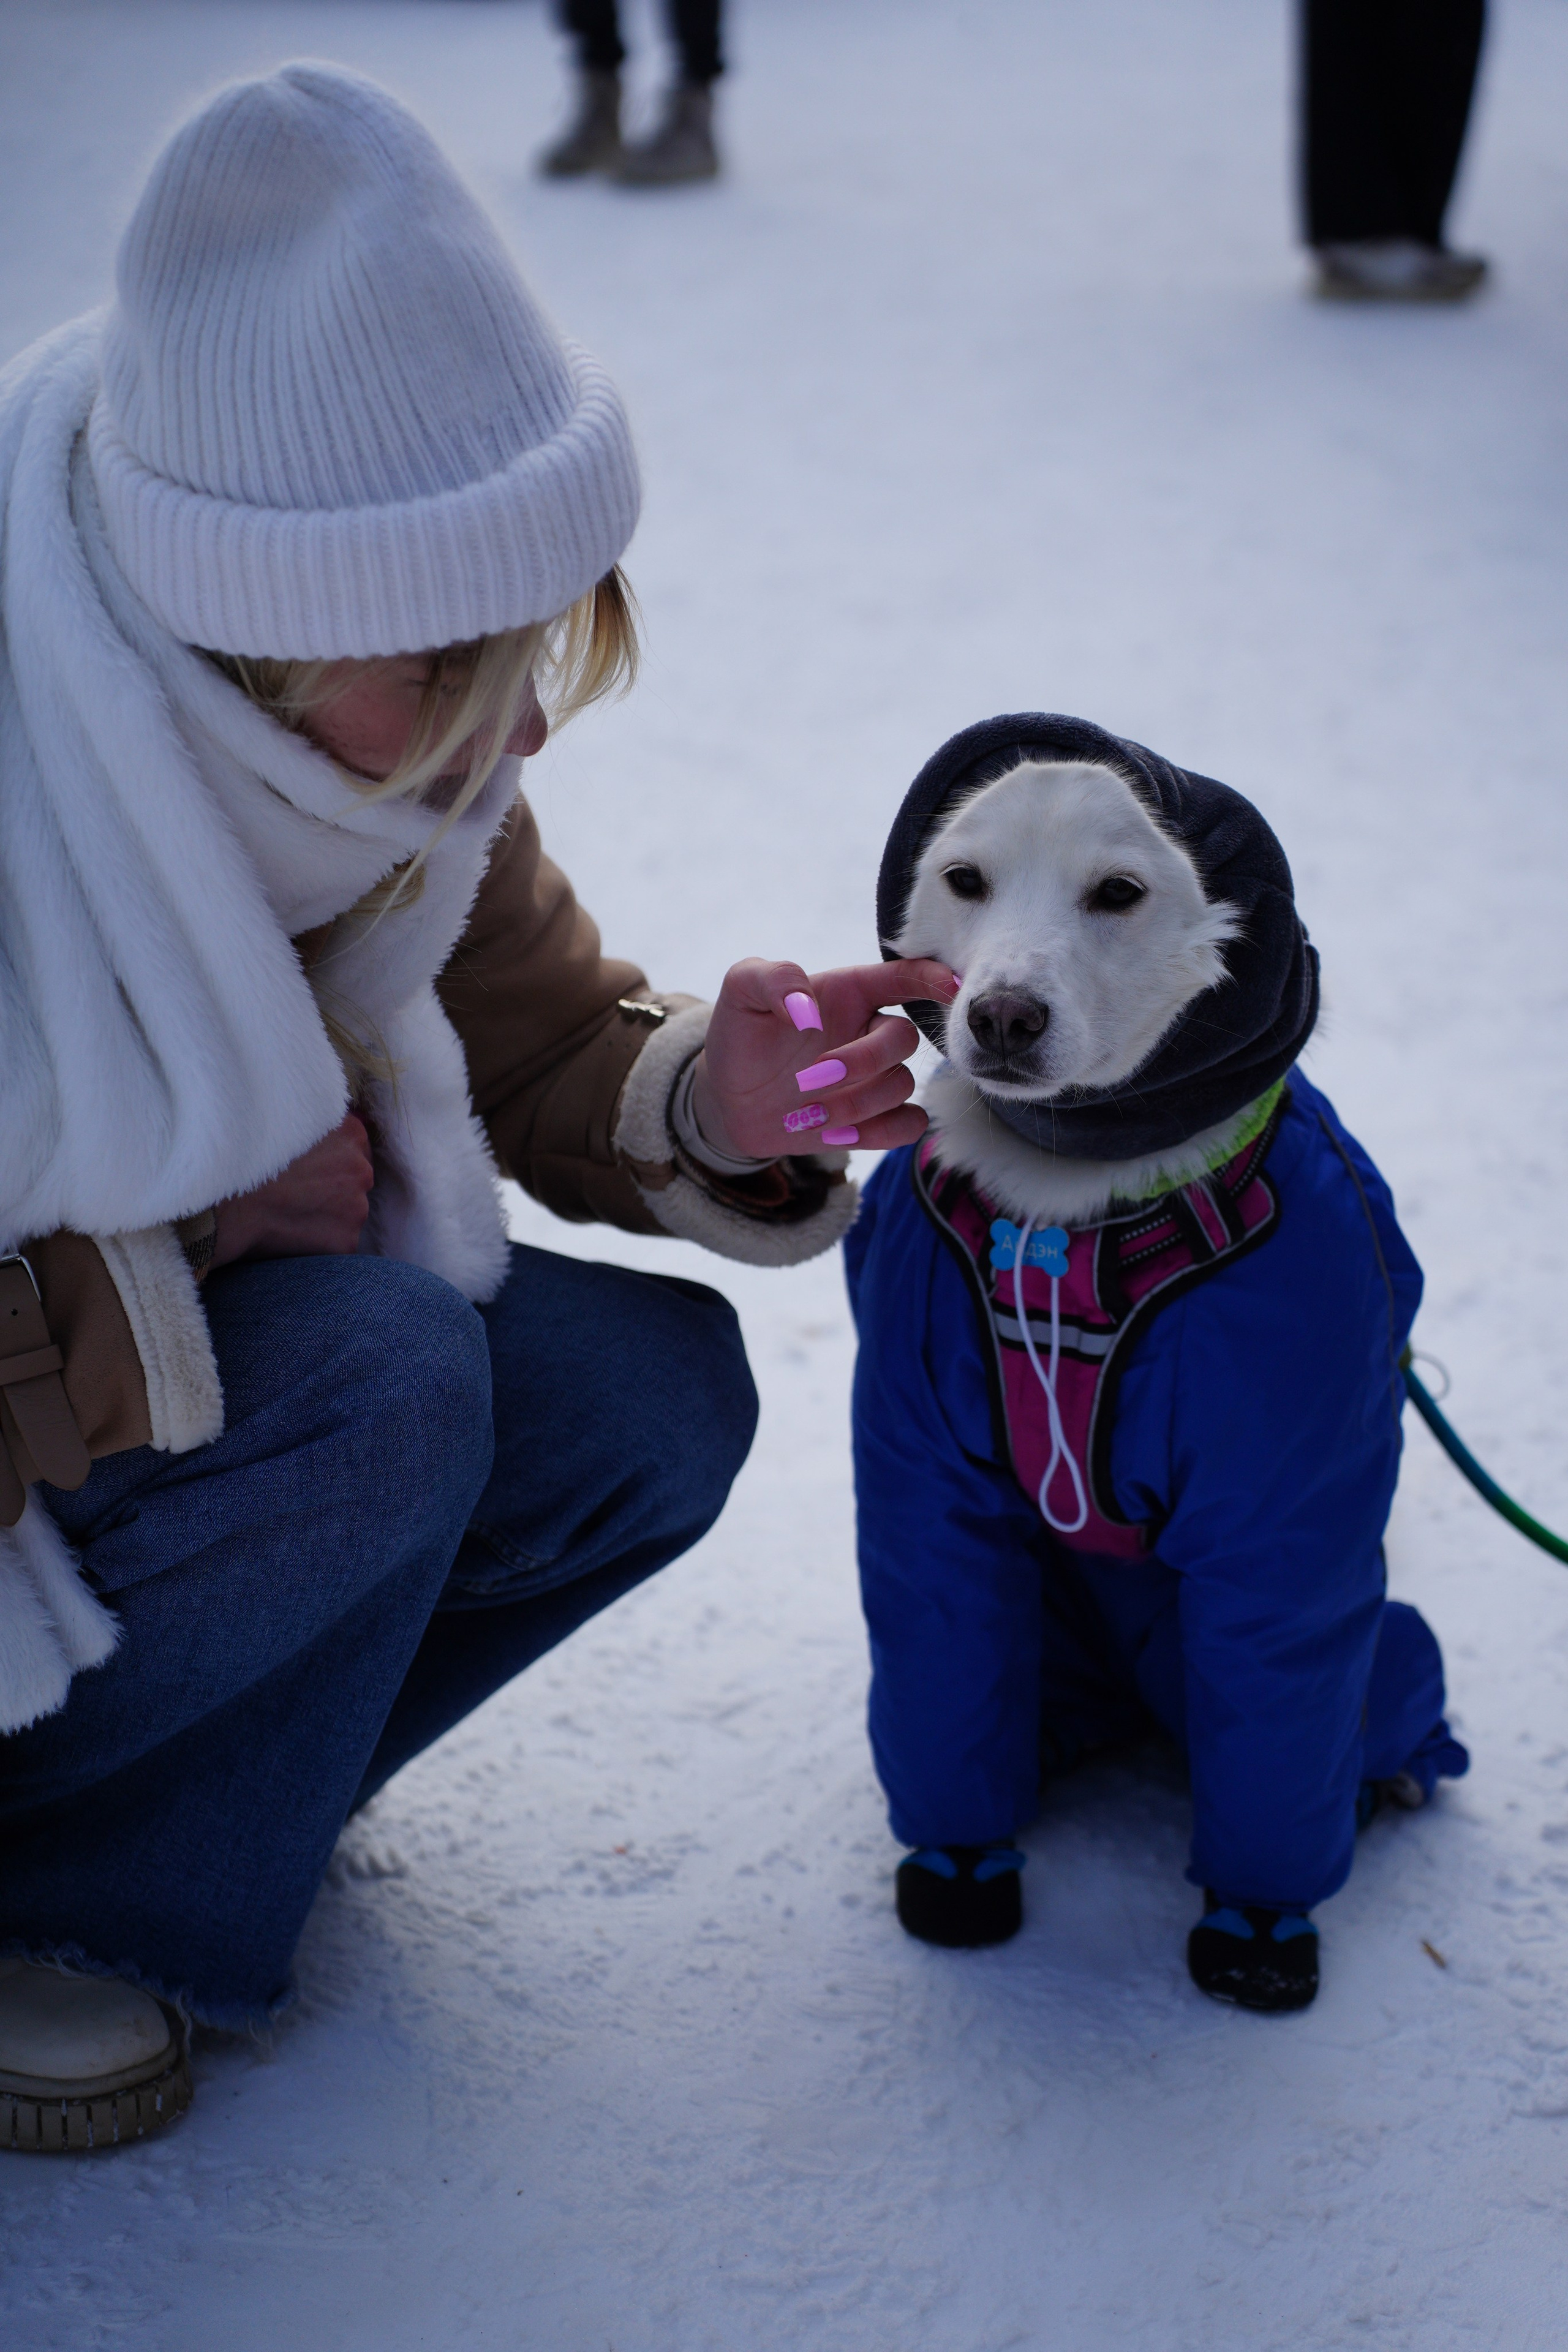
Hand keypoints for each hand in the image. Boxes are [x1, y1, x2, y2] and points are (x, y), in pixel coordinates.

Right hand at [209, 1113, 374, 1268]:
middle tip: (296, 1191)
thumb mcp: (285, 1115)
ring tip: (289, 1212)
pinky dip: (320, 1241)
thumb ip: (315, 1116)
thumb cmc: (246, 1154)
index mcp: (350, 1133)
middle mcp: (362, 1169)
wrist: (225, 1201)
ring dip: (328, 1215)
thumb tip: (326, 1119)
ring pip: (348, 1213)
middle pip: (354, 1180)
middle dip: (333, 1186)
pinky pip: (338, 1242)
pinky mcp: (346, 1242)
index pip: (354, 1147)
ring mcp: (357, 1208)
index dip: (329, 1158)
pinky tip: (291, 1233)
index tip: (308, 1165)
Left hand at [689, 957, 957, 1158]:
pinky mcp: (873, 1120)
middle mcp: (870, 1032)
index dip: (932, 977)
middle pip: (906, 1038)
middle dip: (863, 1062)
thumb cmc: (741, 1035)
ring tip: (806, 1112)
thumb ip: (773, 979)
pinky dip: (879, 1132)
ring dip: (855, 1103)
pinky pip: (909, 1126)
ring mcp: (875, 1078)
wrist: (729, 1097)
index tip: (949, 986)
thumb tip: (808, 1011)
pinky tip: (835, 1132)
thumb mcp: (741, 990)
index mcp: (850, 992)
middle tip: (809, 1078)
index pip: (904, 976)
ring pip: (904, 1086)